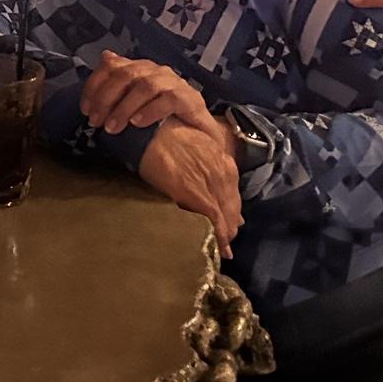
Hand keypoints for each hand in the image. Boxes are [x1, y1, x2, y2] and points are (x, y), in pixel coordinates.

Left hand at [80, 51, 223, 143]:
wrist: (203, 137)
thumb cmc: (164, 119)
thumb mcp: (137, 103)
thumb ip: (121, 85)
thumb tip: (105, 57)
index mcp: (140, 69)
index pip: (111, 66)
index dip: (94, 85)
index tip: (85, 109)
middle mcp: (156, 71)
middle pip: (125, 75)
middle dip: (106, 99)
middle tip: (96, 122)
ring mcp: (174, 83)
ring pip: (145, 86)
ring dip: (124, 107)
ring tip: (113, 127)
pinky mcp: (190, 99)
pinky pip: (168, 99)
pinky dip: (150, 111)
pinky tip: (138, 123)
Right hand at [138, 120, 242, 258]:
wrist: (149, 132)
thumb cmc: (166, 134)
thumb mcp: (193, 144)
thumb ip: (207, 162)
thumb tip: (213, 182)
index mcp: (221, 158)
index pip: (233, 191)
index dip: (232, 209)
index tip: (231, 222)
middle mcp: (222, 170)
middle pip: (233, 205)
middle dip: (231, 223)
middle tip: (226, 242)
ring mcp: (211, 181)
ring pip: (226, 214)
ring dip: (226, 233)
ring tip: (222, 248)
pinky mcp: (196, 192)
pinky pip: (214, 218)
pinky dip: (219, 235)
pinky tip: (220, 249)